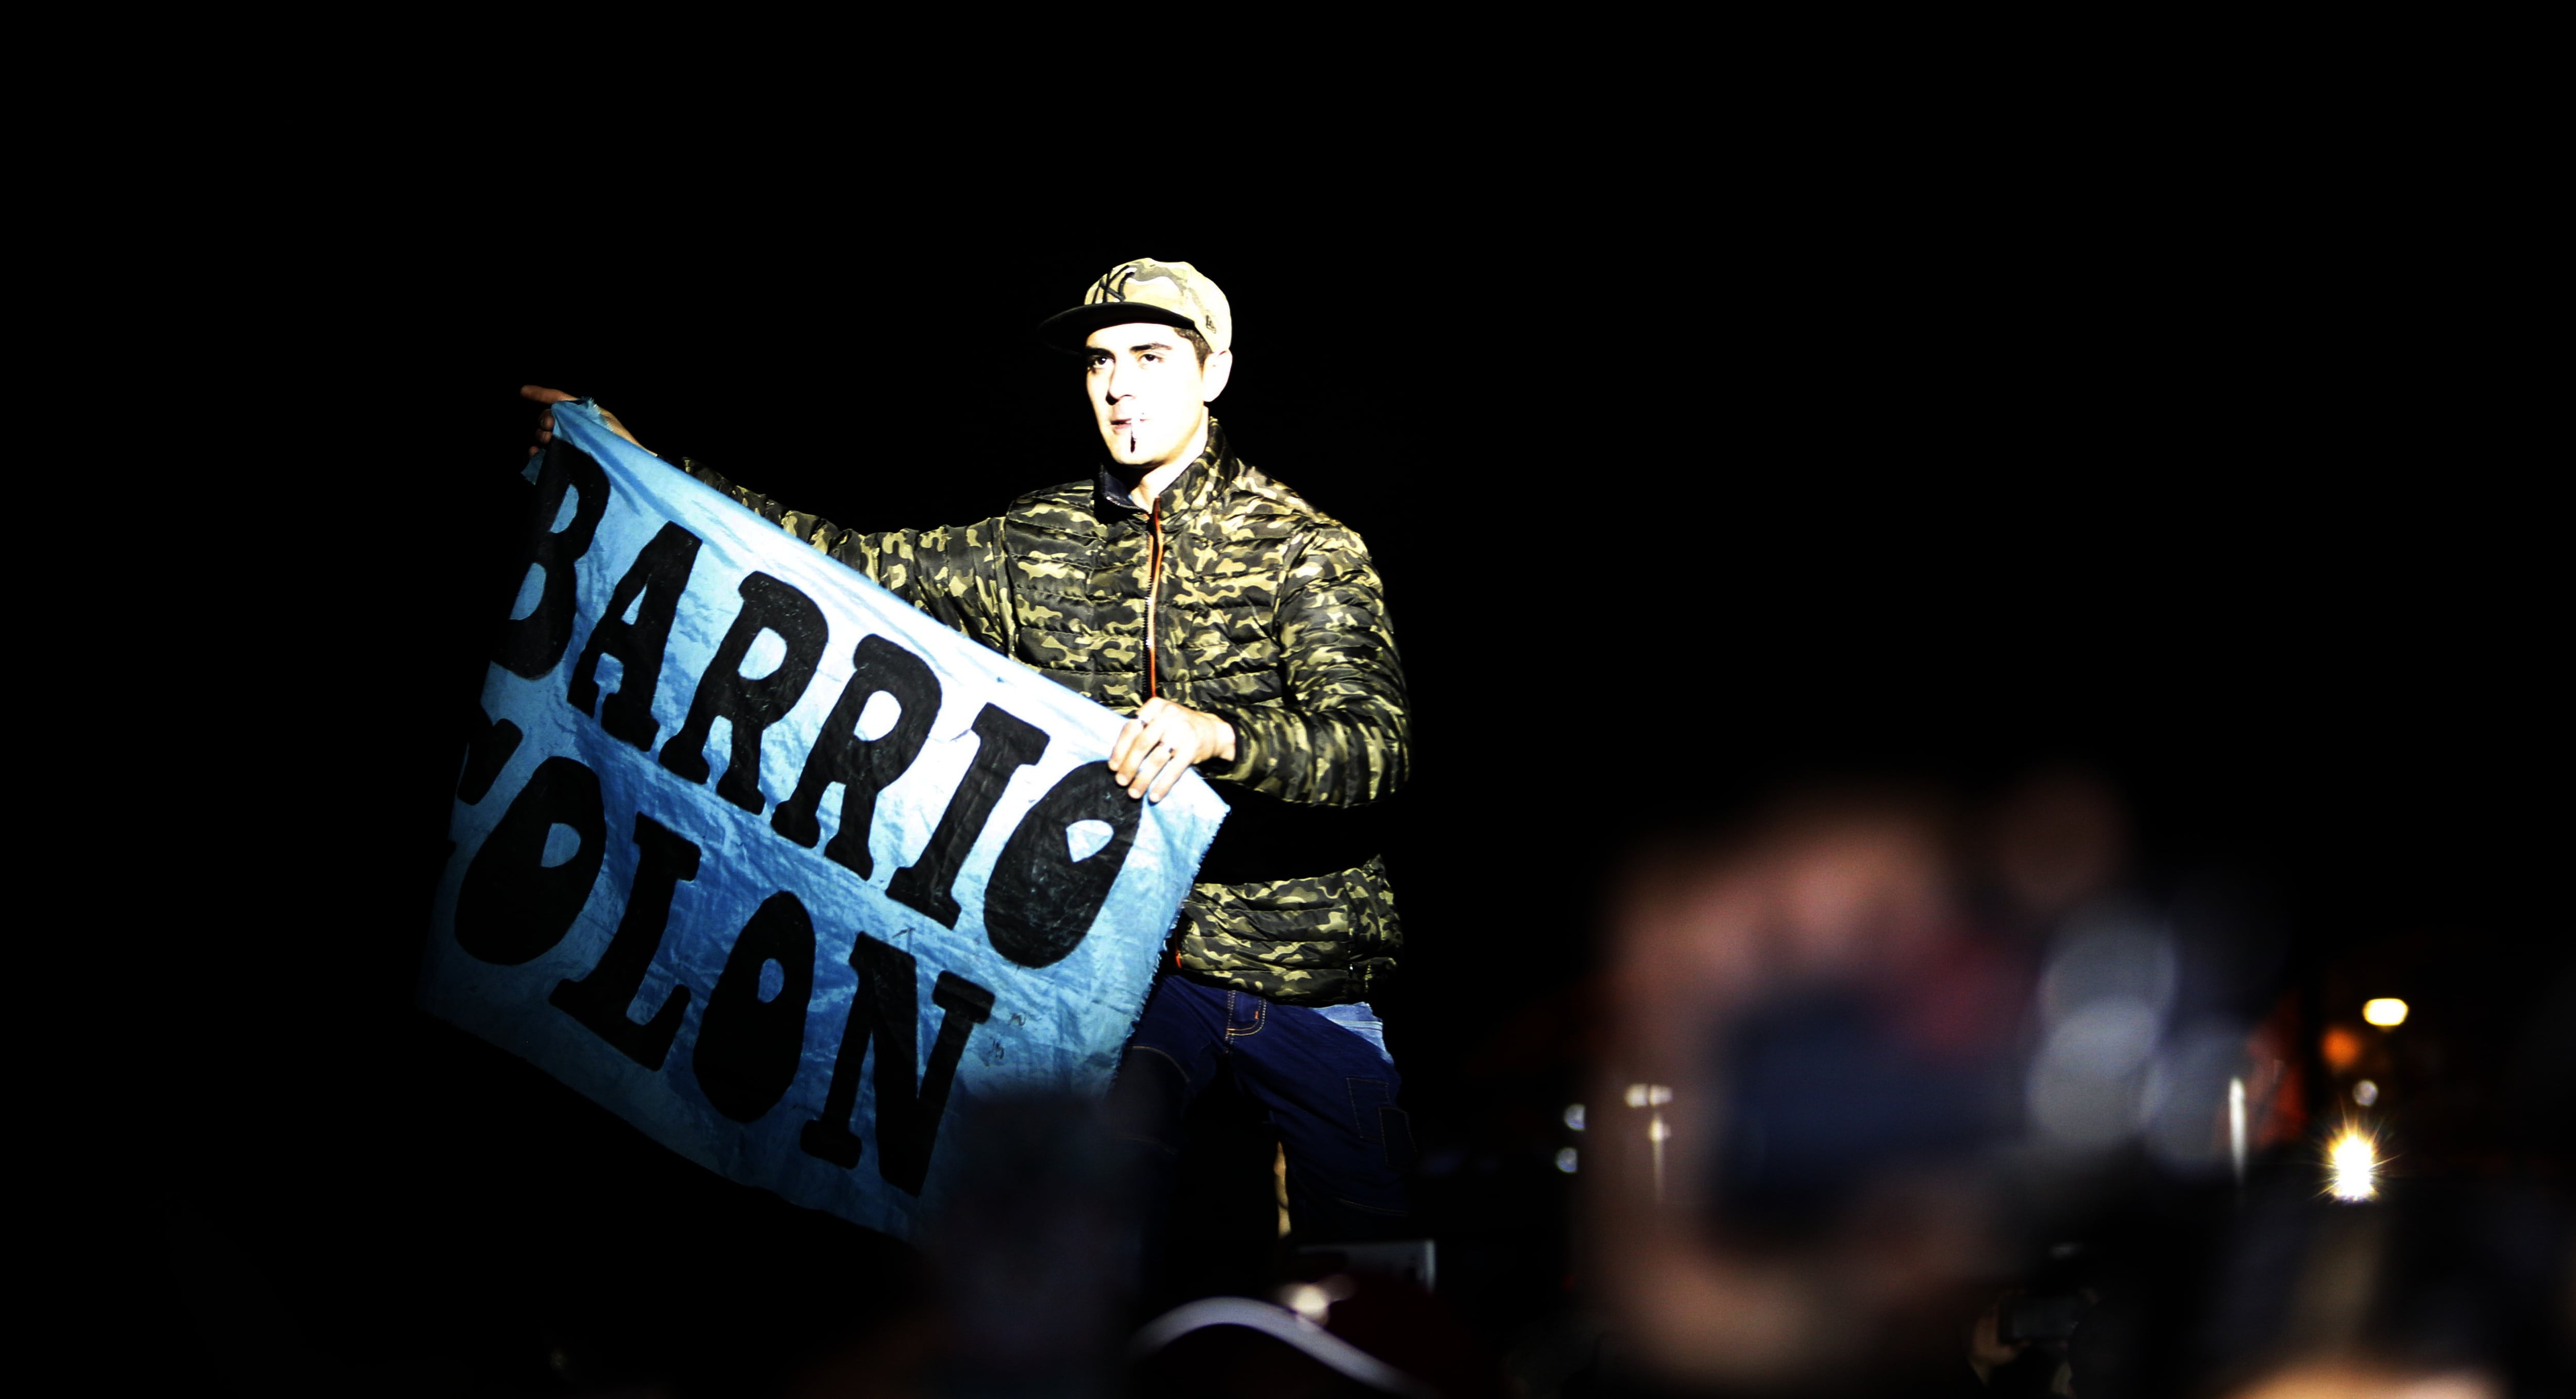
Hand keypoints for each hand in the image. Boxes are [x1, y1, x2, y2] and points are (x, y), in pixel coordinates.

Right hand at [522, 384, 649, 457]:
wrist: (628, 470)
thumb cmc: (621, 445)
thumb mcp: (604, 424)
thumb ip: (581, 416)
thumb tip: (556, 412)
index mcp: (584, 414)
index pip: (559, 399)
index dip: (540, 394)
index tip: (523, 391)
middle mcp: (573, 426)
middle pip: (548, 416)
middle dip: (545, 419)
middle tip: (550, 428)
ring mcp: (568, 443)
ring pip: (544, 433)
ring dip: (541, 436)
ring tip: (547, 442)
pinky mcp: (565, 460)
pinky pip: (544, 453)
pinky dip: (536, 452)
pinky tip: (534, 453)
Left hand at [1107, 697, 1234, 802]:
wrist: (1212, 730)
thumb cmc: (1177, 727)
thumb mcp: (1159, 719)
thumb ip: (1142, 731)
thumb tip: (1117, 760)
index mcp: (1156, 706)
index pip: (1132, 728)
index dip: (1120, 749)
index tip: (1112, 767)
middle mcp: (1169, 715)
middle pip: (1143, 743)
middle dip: (1129, 765)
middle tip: (1120, 782)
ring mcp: (1183, 731)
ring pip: (1157, 759)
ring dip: (1143, 779)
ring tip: (1134, 793)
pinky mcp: (1193, 748)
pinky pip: (1174, 770)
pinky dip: (1163, 785)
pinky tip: (1154, 795)